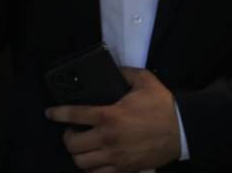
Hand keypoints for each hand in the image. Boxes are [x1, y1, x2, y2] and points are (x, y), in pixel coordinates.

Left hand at [46, 68, 181, 172]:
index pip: (74, 115)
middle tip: (73, 131)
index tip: (50, 113)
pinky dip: (91, 168)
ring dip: (78, 154)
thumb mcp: (144, 80)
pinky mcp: (123, 169)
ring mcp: (114, 156)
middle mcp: (107, 138)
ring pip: (81, 162)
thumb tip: (112, 68)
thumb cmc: (162, 105)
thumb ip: (124, 72)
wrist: (181, 130)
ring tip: (83, 146)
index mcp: (109, 115)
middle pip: (72, 144)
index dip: (57, 113)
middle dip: (67, 137)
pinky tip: (95, 159)